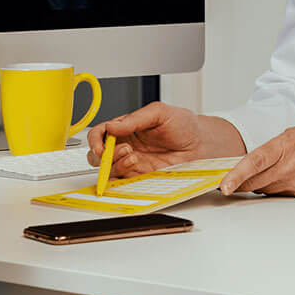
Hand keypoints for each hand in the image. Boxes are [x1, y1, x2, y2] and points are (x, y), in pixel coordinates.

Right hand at [86, 102, 203, 175]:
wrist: (200, 143)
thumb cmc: (182, 124)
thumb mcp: (159, 112)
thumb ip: (134, 119)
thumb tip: (112, 126)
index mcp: (125, 127)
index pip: (100, 133)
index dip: (94, 140)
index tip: (100, 145)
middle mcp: (125, 145)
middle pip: (98, 155)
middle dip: (103, 155)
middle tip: (123, 149)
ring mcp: (132, 162)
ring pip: (109, 169)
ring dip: (116, 165)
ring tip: (134, 157)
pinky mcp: (141, 176)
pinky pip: (123, 182)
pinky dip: (123, 178)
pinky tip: (135, 168)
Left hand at [220, 121, 294, 196]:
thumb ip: (274, 148)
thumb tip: (253, 162)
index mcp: (288, 146)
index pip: (255, 163)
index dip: (236, 176)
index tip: (223, 186)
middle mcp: (292, 168)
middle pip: (256, 182)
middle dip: (240, 182)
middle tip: (228, 180)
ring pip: (266, 190)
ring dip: (257, 184)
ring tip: (258, 174)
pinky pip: (281, 194)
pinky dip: (274, 187)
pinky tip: (279, 178)